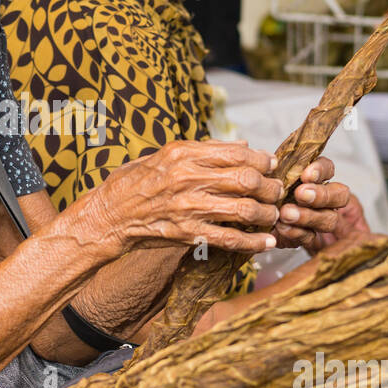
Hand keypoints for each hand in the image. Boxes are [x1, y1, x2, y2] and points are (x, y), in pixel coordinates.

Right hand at [85, 140, 282, 255]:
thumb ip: (205, 149)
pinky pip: (229, 239)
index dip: (262, 159)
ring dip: (267, 214)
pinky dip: (253, 243)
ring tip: (273, 215)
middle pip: (247, 179)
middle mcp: (188, 177)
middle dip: (271, 186)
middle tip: (278, 191)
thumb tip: (244, 144)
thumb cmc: (137, 181)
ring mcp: (188, 207)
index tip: (272, 165)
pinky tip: (266, 243)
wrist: (110, 214)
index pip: (237, 153)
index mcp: (183, 153)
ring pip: (244, 209)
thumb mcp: (166, 154)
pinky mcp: (187, 233)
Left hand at [272, 157, 368, 253]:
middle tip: (301, 194)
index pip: (328, 169)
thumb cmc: (263, 195)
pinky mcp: (309, 238)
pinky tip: (282, 228)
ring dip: (308, 216)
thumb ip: (271, 169)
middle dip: (320, 195)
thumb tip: (263, 156)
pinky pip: (310, 237)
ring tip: (286, 214)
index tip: (306, 174)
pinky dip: (296, 232)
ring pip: (329, 219)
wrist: (256, 224)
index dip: (321, 170)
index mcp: (315, 179)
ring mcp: (320, 220)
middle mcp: (324, 199)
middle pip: (339, 195)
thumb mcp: (267, 179)